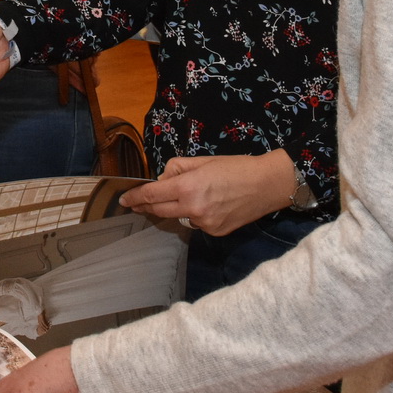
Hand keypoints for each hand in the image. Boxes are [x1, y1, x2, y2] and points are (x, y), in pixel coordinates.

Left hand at [118, 152, 292, 235]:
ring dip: (177, 208)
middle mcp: (193, 209)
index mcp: (188, 187)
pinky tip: (212, 205)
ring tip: (194, 195)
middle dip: (147, 206)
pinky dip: (197, 215)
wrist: (267, 185)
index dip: (135, 198)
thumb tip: (162, 180)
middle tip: (137, 203)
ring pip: (179, 217)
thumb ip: (177, 170)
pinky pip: (197, 224)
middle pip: (160, 210)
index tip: (125, 200)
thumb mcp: (203, 160)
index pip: (152, 195)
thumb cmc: (236, 167)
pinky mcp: (215, 232)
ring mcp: (204, 224)